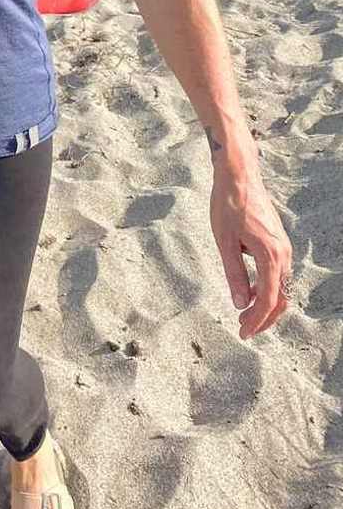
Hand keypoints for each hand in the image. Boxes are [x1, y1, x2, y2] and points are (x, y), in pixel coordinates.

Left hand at [210, 162, 292, 339]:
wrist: (239, 176)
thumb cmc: (229, 205)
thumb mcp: (224, 241)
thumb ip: (233, 273)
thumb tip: (239, 303)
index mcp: (271, 255)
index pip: (267, 299)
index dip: (256, 320)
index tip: (243, 332)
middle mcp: (283, 254)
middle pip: (280, 298)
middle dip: (263, 317)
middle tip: (243, 328)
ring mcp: (284, 248)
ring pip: (281, 287)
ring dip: (265, 304)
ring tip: (244, 313)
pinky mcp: (279, 242)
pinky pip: (279, 274)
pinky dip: (267, 288)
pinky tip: (249, 291)